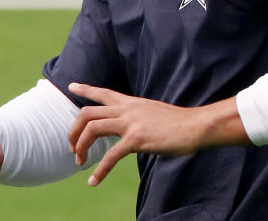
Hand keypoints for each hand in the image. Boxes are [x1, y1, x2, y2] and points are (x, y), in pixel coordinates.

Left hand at [67, 83, 247, 186]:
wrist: (195, 125)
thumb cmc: (177, 123)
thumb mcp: (152, 113)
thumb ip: (137, 117)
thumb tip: (130, 129)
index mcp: (130, 102)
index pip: (103, 92)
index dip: (85, 89)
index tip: (71, 86)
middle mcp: (126, 109)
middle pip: (88, 113)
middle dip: (74, 130)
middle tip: (72, 147)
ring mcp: (130, 123)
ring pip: (92, 128)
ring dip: (81, 146)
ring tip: (79, 162)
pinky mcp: (137, 139)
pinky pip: (111, 155)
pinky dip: (99, 170)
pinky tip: (94, 181)